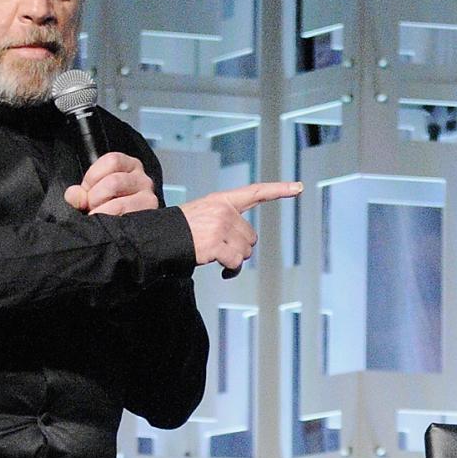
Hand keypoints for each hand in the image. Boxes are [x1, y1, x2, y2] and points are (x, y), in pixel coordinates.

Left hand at [65, 151, 160, 217]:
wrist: (121, 233)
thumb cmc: (105, 208)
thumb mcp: (89, 195)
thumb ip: (78, 194)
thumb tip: (74, 196)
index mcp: (129, 166)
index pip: (112, 161)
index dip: (93, 176)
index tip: (86, 191)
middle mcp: (143, 180)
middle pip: (114, 182)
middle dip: (95, 198)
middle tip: (92, 208)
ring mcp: (149, 198)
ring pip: (119, 203)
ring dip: (103, 212)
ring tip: (101, 217)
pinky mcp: (151, 216)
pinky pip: (127, 218)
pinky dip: (112, 223)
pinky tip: (109, 225)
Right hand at [180, 181, 303, 274]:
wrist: (158, 237)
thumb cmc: (182, 230)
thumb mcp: (205, 214)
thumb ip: (228, 221)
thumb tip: (248, 246)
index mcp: (222, 200)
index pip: (255, 192)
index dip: (278, 189)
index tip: (298, 187)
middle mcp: (224, 210)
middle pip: (251, 236)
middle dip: (240, 247)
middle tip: (222, 249)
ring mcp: (220, 227)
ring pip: (245, 251)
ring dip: (234, 260)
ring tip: (218, 257)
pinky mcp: (215, 244)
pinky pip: (235, 262)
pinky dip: (231, 270)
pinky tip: (221, 270)